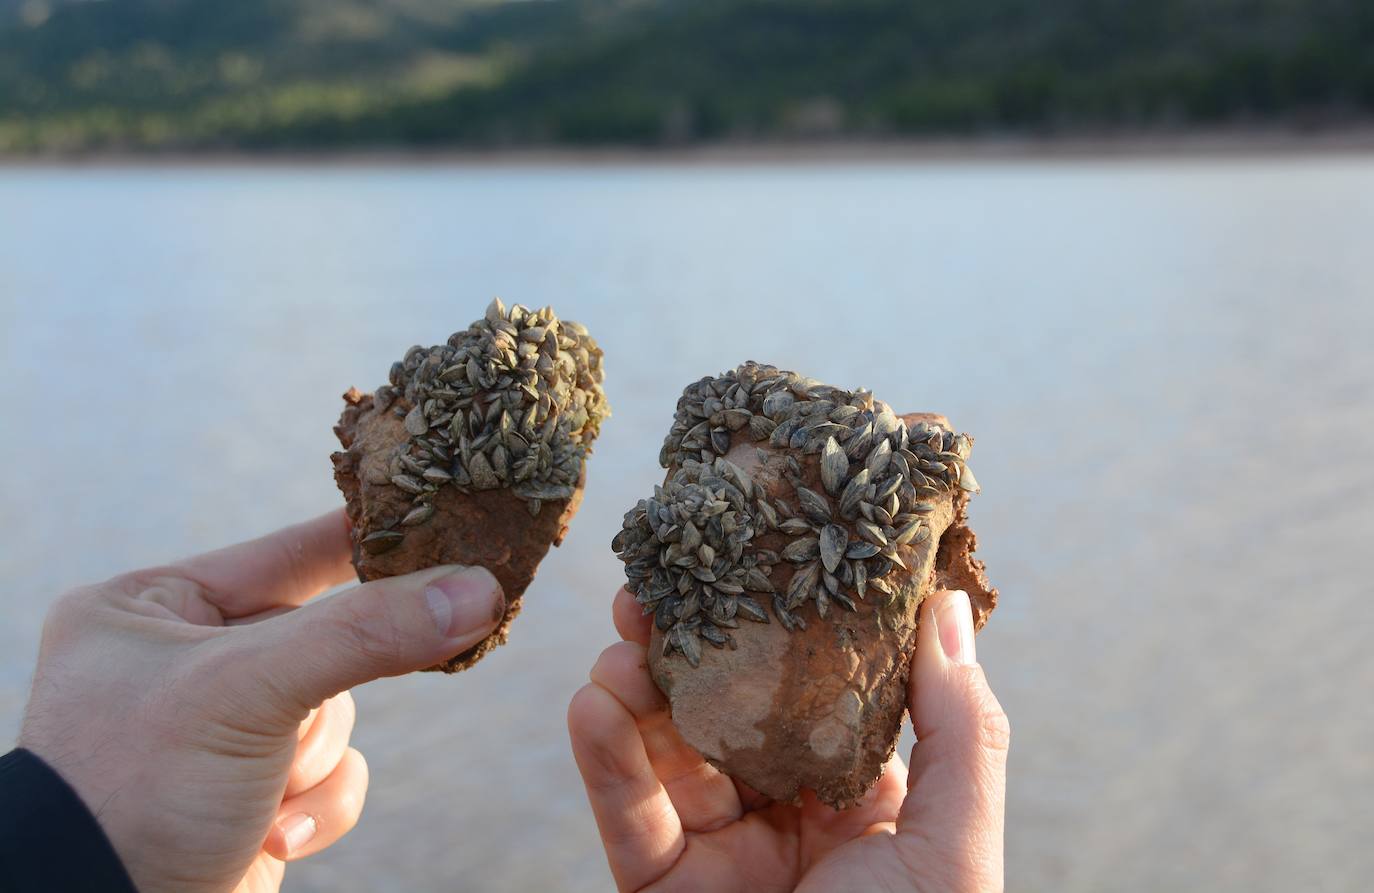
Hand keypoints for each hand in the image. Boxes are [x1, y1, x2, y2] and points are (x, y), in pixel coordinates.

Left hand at [18, 510, 504, 892]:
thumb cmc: (137, 791)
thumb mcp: (248, 689)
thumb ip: (365, 632)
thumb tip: (482, 588)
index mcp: (152, 608)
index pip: (287, 551)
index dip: (371, 541)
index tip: (451, 522)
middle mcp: (182, 663)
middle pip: (326, 639)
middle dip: (329, 688)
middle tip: (424, 646)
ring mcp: (219, 735)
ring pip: (336, 714)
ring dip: (313, 759)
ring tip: (262, 795)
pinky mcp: (250, 797)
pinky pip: (330, 777)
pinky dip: (315, 807)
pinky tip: (270, 836)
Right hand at [568, 588, 1007, 892]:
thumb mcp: (955, 848)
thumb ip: (957, 729)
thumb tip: (947, 603)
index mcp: (866, 798)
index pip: (816, 690)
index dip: (783, 625)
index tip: (751, 558)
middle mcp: (790, 815)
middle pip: (728, 712)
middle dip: (690, 649)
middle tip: (654, 587)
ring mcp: (721, 852)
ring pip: (667, 753)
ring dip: (636, 692)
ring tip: (621, 642)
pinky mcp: (660, 889)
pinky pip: (627, 817)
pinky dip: (604, 761)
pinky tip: (591, 705)